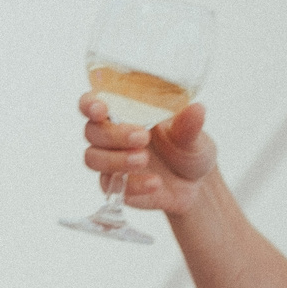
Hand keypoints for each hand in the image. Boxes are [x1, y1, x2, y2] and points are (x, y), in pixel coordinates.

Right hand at [81, 92, 215, 216]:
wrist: (195, 185)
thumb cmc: (189, 150)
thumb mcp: (194, 136)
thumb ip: (190, 125)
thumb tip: (196, 109)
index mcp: (125, 112)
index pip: (94, 103)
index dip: (90, 104)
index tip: (101, 109)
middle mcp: (112, 135)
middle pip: (92, 131)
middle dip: (113, 135)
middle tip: (142, 137)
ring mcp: (110, 160)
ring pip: (93, 158)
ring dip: (116, 160)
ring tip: (144, 160)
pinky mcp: (114, 184)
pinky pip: (110, 184)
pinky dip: (133, 184)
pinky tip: (154, 183)